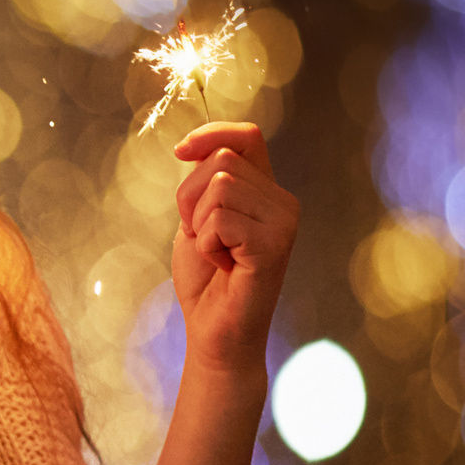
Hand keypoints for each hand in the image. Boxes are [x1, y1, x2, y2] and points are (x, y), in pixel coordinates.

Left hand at [169, 123, 298, 376]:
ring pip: (218, 186)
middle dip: (190, 197)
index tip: (180, 151)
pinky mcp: (274, 244)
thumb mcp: (198, 217)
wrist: (215, 331)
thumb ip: (205, 183)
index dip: (211, 133)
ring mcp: (284, 222)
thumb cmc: (207, 278)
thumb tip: (192, 146)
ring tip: (216, 251)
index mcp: (267, 191)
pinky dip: (206, 244)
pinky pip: (220, 219)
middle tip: (203, 235)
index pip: (247, 136)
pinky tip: (224, 265)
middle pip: (220, 161)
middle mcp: (283, 201)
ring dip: (198, 223)